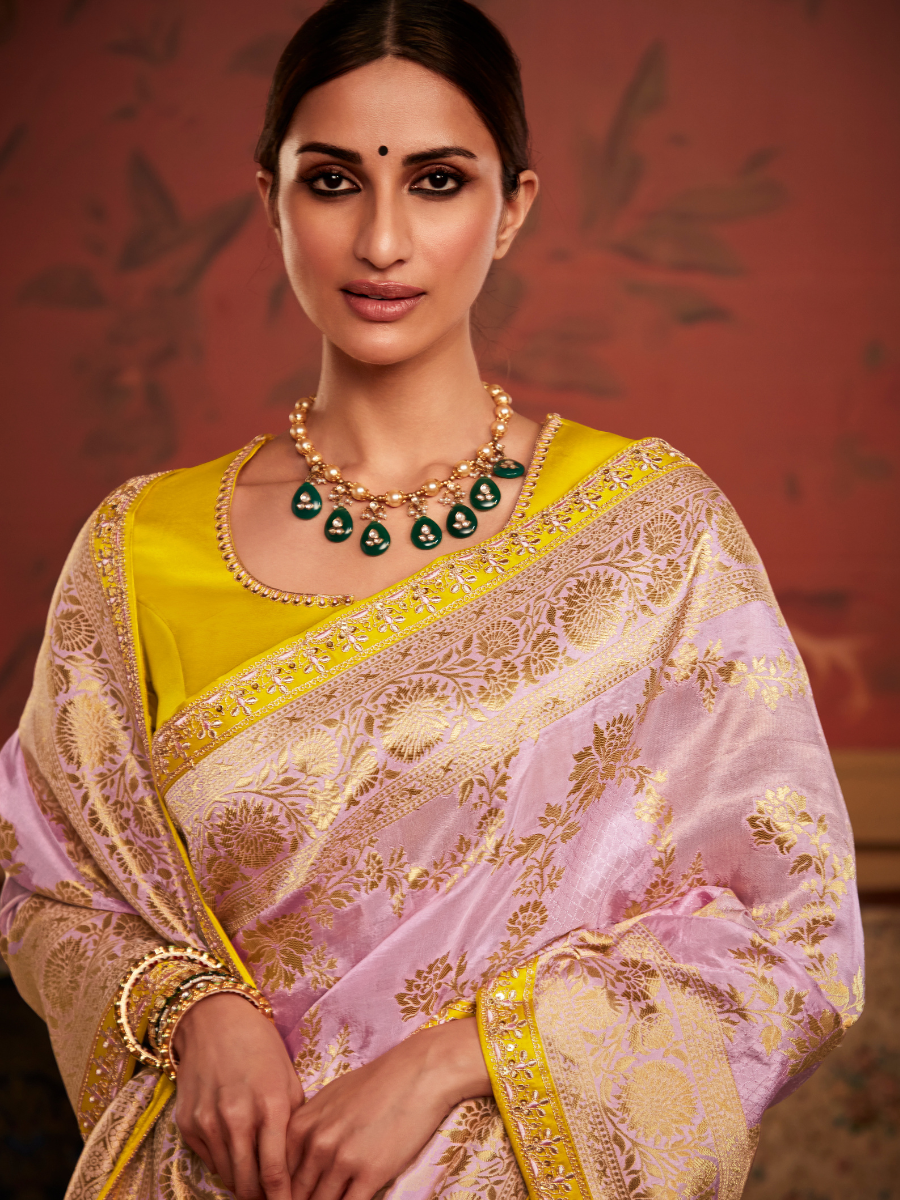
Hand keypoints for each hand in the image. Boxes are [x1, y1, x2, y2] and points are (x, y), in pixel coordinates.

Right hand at [173, 992, 303, 1199]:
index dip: (284, 1199)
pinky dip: (225, 1164)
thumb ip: (293, 1124)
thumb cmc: (261, 1049)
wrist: (216, 1020)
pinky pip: (210, 1160)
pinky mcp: (188, 1123)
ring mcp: (208, 1122)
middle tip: (274, 1199)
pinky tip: (237, 1153)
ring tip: (258, 1183)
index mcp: (271, 1105)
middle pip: (248, 1184)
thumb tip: (298, 1167)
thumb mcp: (289, 1081)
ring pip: (227, 1176)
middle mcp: (237, 1117)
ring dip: (243, 1184)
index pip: (276, 1173)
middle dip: (262, 1198)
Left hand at [287, 1016, 490, 1199]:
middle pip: (297, 1194)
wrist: (419, 1071)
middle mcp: (316, 1143)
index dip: (282, 1192)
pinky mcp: (370, 1173)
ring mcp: (342, 1159)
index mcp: (302, 1125)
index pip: (278, 1175)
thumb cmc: (378, 1082)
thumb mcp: (332, 1099)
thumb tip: (300, 1161)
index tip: (288, 1197)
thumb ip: (310, 1130)